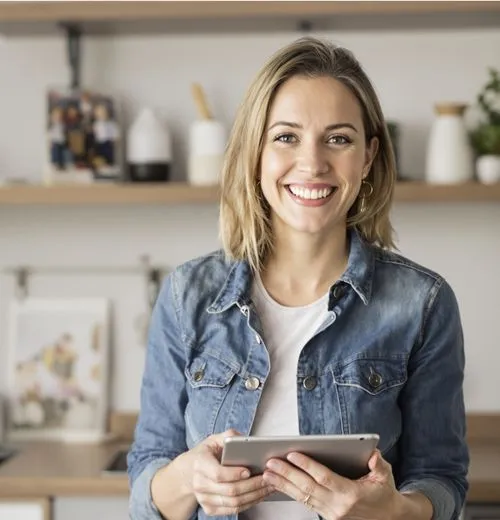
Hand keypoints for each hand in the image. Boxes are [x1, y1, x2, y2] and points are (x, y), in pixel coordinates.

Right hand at [191, 429, 274, 515]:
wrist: (190, 471)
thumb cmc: (207, 454)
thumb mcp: (214, 439)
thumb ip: (228, 436)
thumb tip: (243, 438)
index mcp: (200, 463)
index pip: (218, 474)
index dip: (234, 474)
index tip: (249, 470)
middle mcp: (199, 484)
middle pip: (230, 490)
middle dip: (252, 485)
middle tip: (267, 478)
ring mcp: (203, 499)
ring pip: (233, 502)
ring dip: (254, 496)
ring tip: (267, 486)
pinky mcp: (210, 509)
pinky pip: (233, 510)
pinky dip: (249, 503)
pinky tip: (259, 495)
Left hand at [262, 449, 399, 519]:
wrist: (388, 518)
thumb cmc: (383, 494)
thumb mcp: (386, 477)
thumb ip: (379, 465)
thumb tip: (372, 454)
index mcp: (351, 494)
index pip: (324, 478)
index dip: (307, 466)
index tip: (292, 454)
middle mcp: (338, 506)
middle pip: (308, 488)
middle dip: (287, 474)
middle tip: (271, 462)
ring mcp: (331, 514)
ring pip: (303, 497)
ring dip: (283, 485)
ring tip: (267, 473)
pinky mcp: (327, 517)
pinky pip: (306, 503)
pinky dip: (291, 493)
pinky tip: (279, 484)